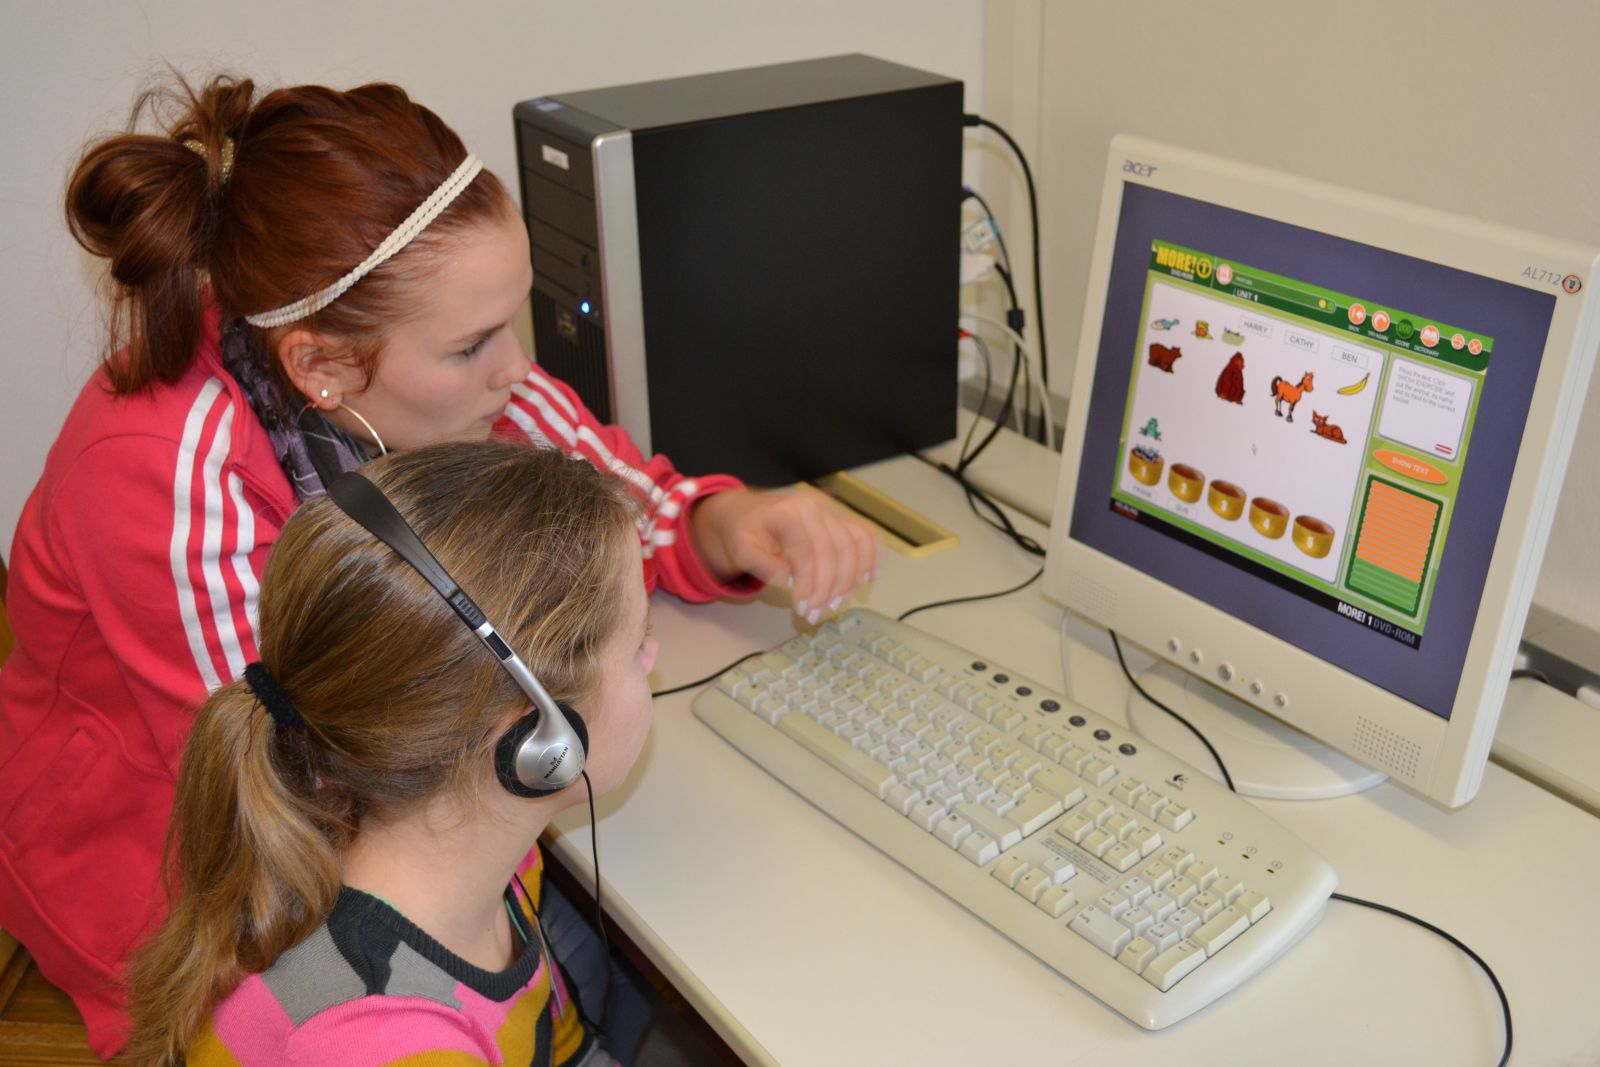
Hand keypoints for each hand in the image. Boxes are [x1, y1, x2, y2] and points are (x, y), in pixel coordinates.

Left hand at [690, 486, 878, 622]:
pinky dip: (871, 557)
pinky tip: (869, 577)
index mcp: (787, 512)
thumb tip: (789, 580)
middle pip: (836, 549)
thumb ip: (762, 565)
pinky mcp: (839, 520)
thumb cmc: (742, 531)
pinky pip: (865, 535)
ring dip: (850, 578)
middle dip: (829, 587)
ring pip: (855, 543)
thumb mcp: (740, 549)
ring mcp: (829, 512)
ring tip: (835, 602)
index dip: (809, 583)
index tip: (802, 606)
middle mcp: (813, 507)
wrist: (744, 513)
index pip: (807, 550)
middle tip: (816, 611)